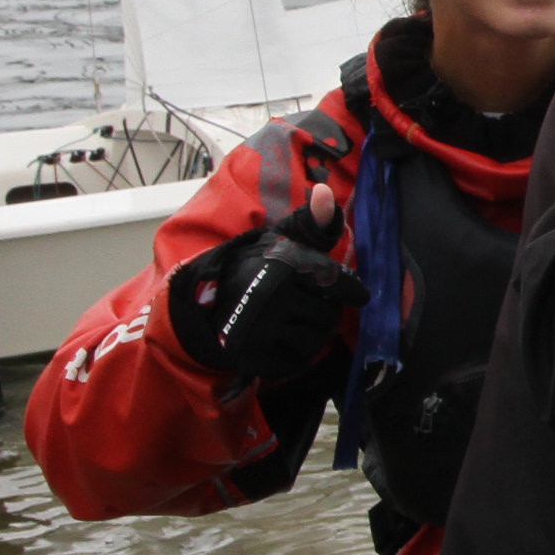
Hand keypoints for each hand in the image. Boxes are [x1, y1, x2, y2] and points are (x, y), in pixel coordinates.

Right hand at [170, 183, 366, 380]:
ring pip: (315, 341)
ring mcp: (260, 327)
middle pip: (330, 316)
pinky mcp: (251, 354)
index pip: (344, 286)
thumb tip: (324, 191)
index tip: (342, 289)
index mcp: (285, 263)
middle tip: (301, 303)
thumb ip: (313, 222)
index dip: (349, 290)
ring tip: (288, 320)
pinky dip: (292, 355)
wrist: (204, 300)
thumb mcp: (282, 239)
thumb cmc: (257, 266)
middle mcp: (273, 295)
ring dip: (309, 334)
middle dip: (322, 312)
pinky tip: (277, 339)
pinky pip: (295, 363)